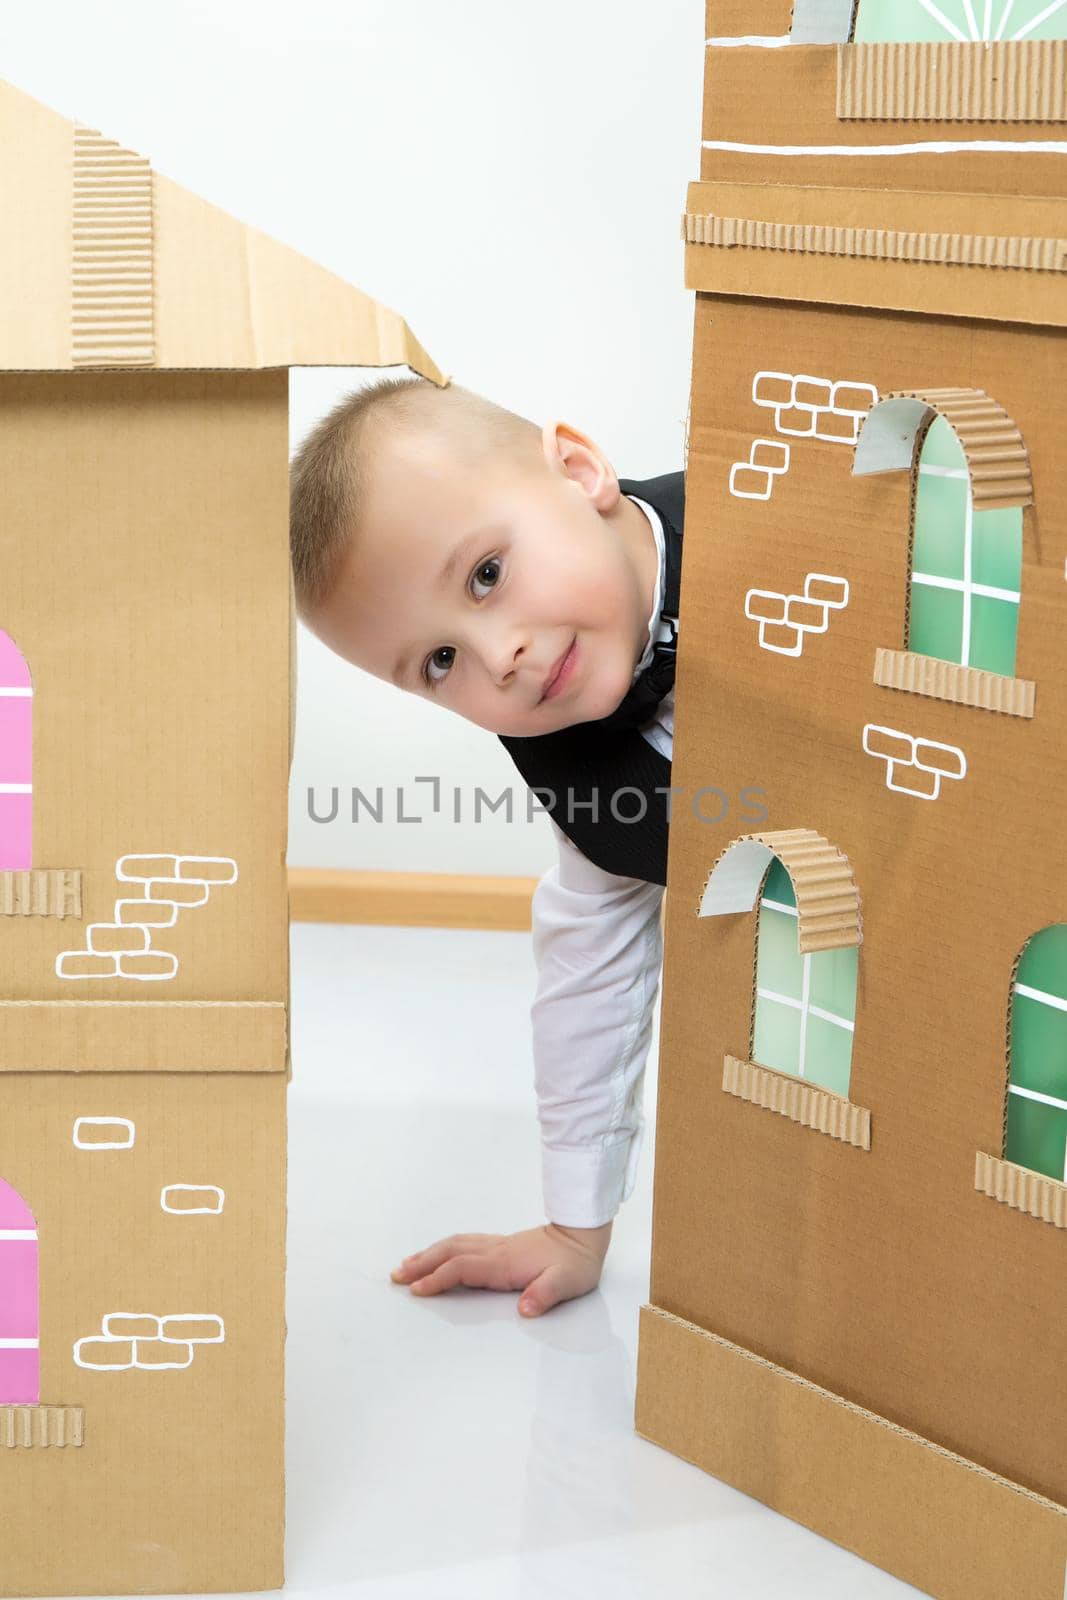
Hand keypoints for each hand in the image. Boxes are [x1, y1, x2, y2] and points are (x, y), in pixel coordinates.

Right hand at [390, 1221, 612, 1316]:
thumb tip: (525, 1308)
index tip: (416, 1290)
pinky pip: (463, 1243)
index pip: (463, 1268)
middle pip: (450, 1252)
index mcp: (505, 1263)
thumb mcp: (566, 1283)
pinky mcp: (500, 1245)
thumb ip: (545, 1294)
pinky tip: (437, 1254)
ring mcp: (496, 1245)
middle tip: (395, 1276)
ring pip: (454, 1245)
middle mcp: (495, 1251)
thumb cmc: (575, 1263)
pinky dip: (443, 1248)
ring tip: (405, 1265)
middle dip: (421, 1264)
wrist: (583, 1235)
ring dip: (428, 1254)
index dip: (438, 1278)